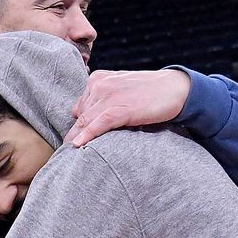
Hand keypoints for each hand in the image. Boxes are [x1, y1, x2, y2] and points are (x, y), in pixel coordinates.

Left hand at [64, 68, 190, 146]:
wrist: (175, 88)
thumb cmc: (150, 91)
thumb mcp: (122, 88)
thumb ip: (103, 97)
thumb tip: (80, 112)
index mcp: (98, 79)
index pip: (80, 107)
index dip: (76, 126)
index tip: (69, 143)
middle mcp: (100, 85)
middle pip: (80, 116)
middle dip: (73, 135)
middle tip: (62, 155)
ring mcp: (109, 96)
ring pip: (86, 121)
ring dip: (75, 139)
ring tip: (65, 158)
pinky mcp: (120, 108)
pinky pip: (98, 124)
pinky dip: (87, 136)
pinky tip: (77, 146)